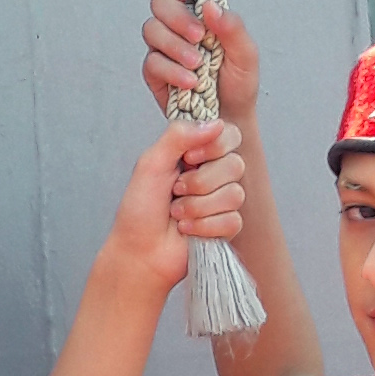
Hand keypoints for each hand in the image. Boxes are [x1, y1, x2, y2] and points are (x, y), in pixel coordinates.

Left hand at [106, 116, 242, 293]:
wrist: (139, 252)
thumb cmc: (139, 209)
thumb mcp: (151, 163)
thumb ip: (178, 136)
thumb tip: (215, 123)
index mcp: (196, 153)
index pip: (229, 134)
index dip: (213, 147)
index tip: (188, 159)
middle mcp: (213, 173)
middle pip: (235, 164)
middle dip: (200, 182)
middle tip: (176, 191)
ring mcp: (222, 201)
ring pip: (235, 194)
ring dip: (198, 207)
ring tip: (177, 213)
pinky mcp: (227, 226)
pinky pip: (233, 220)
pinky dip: (205, 226)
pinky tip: (188, 230)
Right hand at [142, 0, 259, 122]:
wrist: (230, 120)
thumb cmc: (238, 84)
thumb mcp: (246, 54)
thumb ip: (232, 27)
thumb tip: (210, 5)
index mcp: (199, 12)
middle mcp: (177, 26)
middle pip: (160, 2)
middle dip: (177, 17)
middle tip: (199, 36)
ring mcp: (163, 49)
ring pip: (151, 30)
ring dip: (175, 45)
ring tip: (198, 65)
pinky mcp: (155, 73)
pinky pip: (152, 63)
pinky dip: (171, 71)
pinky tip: (190, 82)